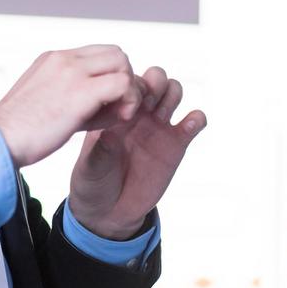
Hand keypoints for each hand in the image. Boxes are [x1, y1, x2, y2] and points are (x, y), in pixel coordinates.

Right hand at [0, 46, 142, 167]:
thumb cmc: (15, 132)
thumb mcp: (41, 101)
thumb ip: (66, 94)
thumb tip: (91, 104)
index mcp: (53, 60)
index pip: (97, 54)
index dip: (110, 76)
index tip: (107, 102)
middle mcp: (63, 59)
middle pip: (115, 53)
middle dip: (124, 79)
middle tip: (118, 107)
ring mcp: (72, 72)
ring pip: (122, 63)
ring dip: (128, 89)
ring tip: (119, 114)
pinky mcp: (81, 91)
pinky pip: (123, 84)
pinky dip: (129, 101)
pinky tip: (120, 119)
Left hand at [68, 65, 206, 239]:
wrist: (109, 211)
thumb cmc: (94, 182)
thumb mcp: (90, 167)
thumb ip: (100, 150)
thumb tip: (111, 133)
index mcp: (114, 110)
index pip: (129, 80)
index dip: (131, 85)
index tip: (126, 105)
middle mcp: (138, 112)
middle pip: (156, 77)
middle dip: (154, 83)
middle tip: (147, 105)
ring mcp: (159, 126)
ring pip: (175, 91)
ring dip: (171, 96)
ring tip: (160, 118)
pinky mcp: (176, 144)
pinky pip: (194, 121)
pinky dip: (197, 118)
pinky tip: (187, 126)